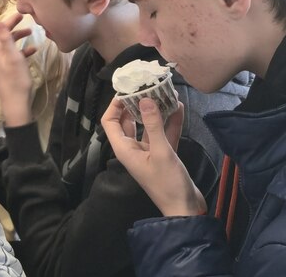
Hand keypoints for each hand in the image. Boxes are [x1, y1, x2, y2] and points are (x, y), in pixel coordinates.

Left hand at [0, 15, 35, 126]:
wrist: (15, 102)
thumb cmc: (16, 78)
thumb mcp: (12, 56)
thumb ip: (5, 38)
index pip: (0, 29)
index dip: (10, 20)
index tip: (22, 14)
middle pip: (3, 36)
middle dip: (15, 27)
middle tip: (27, 21)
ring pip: (8, 45)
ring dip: (19, 38)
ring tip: (31, 34)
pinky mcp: (4, 69)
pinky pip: (12, 55)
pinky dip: (21, 51)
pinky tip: (32, 51)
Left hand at [101, 97, 206, 216]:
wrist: (186, 210)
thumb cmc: (168, 184)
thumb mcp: (161, 152)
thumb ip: (153, 125)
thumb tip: (145, 99)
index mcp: (124, 149)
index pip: (110, 122)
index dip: (115, 105)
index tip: (127, 91)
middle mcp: (133, 149)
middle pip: (129, 121)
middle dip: (137, 104)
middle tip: (147, 88)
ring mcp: (148, 152)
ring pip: (149, 126)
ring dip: (157, 111)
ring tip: (165, 93)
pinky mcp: (163, 155)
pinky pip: (164, 134)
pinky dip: (170, 122)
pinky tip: (178, 108)